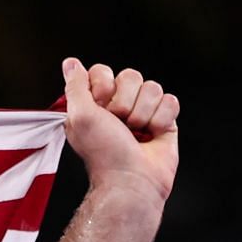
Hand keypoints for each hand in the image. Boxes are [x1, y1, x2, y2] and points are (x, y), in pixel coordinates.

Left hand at [61, 58, 180, 204]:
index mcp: (94, 103)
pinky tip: (153, 135)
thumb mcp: (79, 115)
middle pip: (131, 75)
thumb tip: (71, 63)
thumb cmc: (103, 151)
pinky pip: (171, 101)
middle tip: (119, 124)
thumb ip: (75, 86)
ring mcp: (143, 112)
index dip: (103, 86)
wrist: (132, 178)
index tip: (99, 107)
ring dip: (143, 113)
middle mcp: (118, 105)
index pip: (103, 71)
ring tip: (136, 133)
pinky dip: (162, 119)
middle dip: (124, 102)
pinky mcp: (165, 120)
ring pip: (153, 87)